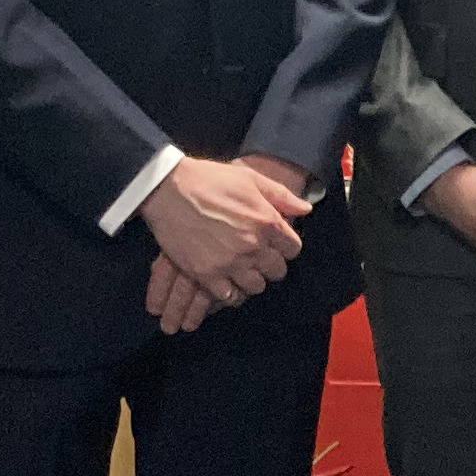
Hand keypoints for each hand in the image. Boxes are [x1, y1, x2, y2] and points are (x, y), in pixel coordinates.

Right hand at [146, 154, 309, 305]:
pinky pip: (229, 297)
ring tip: (243, 270)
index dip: (286, 246)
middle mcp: (253, 247)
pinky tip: (227, 283)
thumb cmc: (210, 179)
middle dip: (271, 264)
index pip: (293, 248)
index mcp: (268, 222)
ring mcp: (230, 264)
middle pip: (277, 271)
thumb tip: (306, 208)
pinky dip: (231, 293)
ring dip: (252, 279)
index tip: (276, 244)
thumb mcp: (250, 178)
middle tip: (258, 257)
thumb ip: (282, 196)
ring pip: (255, 287)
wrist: (169, 189)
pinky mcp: (207, 275)